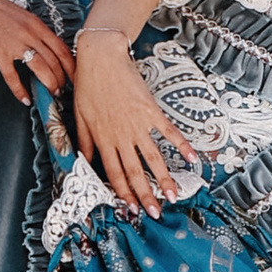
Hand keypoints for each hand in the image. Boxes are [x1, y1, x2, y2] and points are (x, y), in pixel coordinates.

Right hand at [0, 0, 76, 104]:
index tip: (74, 76)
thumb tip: (50, 51)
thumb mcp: (25, 17)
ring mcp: (14, 44)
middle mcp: (29, 34)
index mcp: (37, 25)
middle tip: (62, 89)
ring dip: (49, 83)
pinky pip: (12, 76)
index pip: (61, 48)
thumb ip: (38, 33)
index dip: (71, 66)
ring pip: (40, 67)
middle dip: (61, 78)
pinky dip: (20, 90)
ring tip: (52, 92)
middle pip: (53, 61)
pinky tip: (25, 99)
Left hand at [75, 24, 200, 216]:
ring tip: (174, 196)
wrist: (101, 57)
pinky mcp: (150, 110)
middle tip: (157, 213)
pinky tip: (191, 158)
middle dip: (146, 195)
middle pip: (135, 172)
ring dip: (164, 179)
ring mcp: (137, 124)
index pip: (114, 173)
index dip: (123, 193)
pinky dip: (181, 145)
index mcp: (102, 139)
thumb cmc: (87, 85)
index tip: (132, 208)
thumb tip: (82, 162)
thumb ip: (83, 141)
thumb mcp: (79, 115)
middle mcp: (121, 136)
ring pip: (153, 158)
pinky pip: (168, 132)